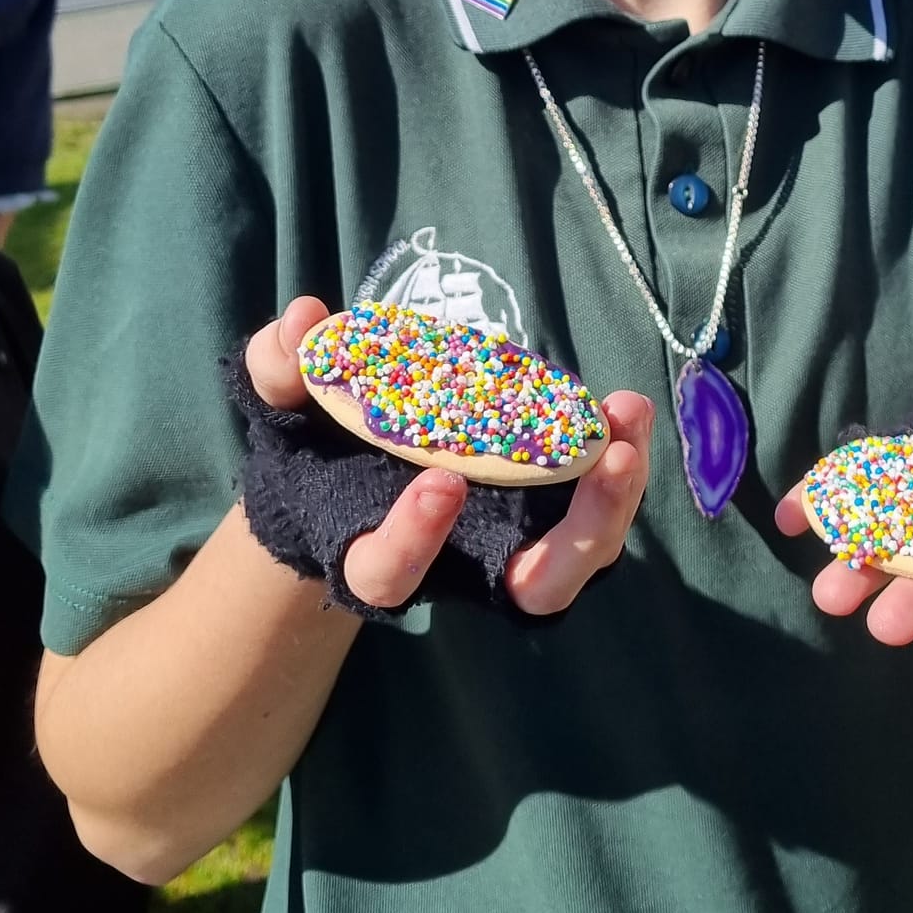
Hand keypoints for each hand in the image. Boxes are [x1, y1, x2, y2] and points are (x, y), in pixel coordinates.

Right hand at [246, 297, 651, 615]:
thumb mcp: (285, 409)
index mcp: (374, 554)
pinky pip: (594, 509)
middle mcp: (458, 570)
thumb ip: (281, 371)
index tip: (441, 481)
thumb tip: (305, 323)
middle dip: (581, 536)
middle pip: (534, 589)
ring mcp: (510, 550)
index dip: (414, 539)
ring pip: (583, 556)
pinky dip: (616, 462)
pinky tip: (626, 409)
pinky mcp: (544, 520)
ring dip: (618, 494)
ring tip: (630, 415)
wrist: (343, 473)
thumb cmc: (313, 449)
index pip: (390, 573)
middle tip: (608, 462)